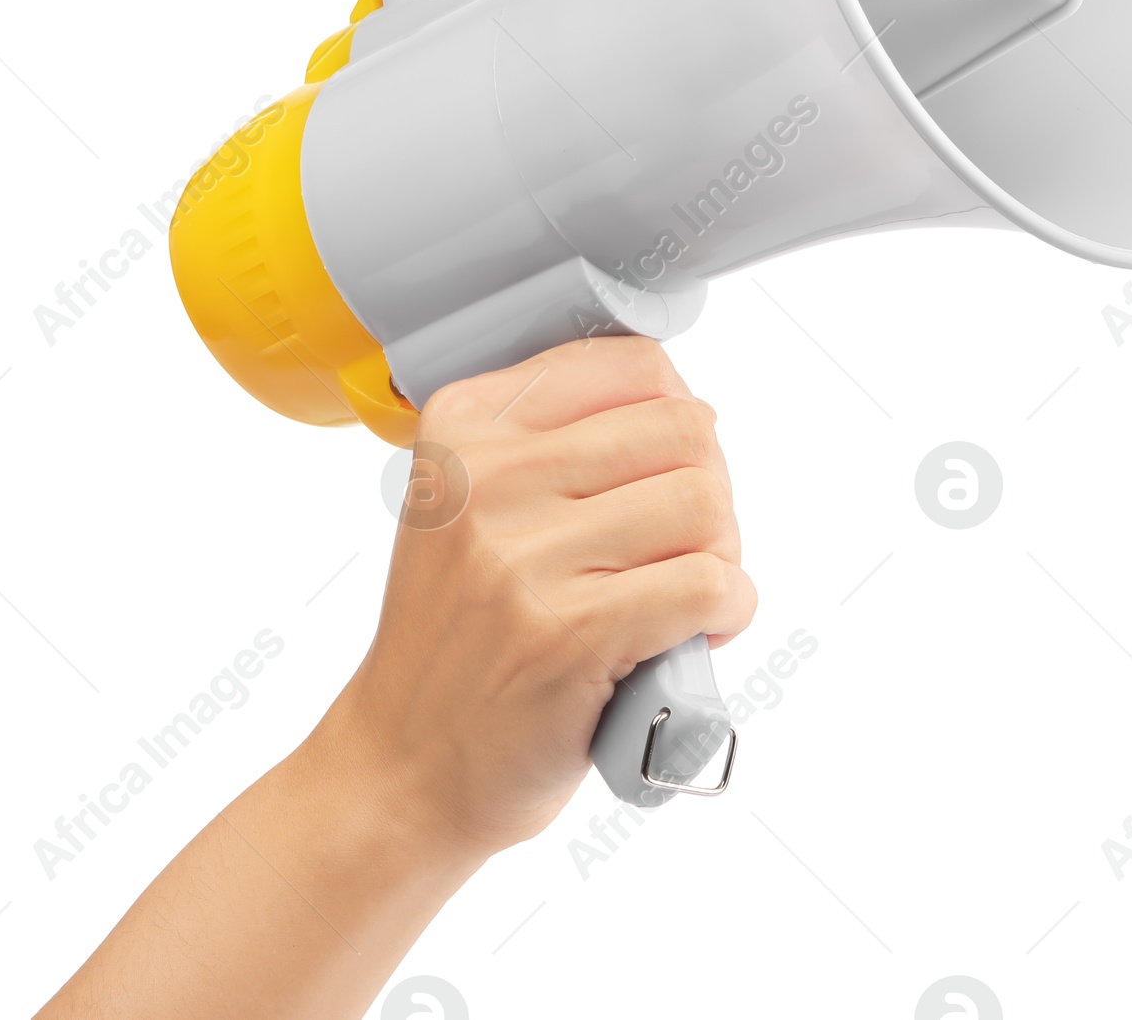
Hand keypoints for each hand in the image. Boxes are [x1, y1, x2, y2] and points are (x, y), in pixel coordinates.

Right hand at [325, 335, 756, 854]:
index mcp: (466, 425)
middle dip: (709, 490)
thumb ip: (561, 440)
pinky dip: (728, 609)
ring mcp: (524, 558)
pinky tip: (691, 633)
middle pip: (685, 430)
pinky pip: (709, 584)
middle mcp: (488, 478)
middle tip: (679, 545)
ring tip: (679, 593)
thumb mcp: (472, 504)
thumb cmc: (462, 636)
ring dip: (721, 555)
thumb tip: (689, 409)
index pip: (636, 365)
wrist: (402, 767)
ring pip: (705, 505)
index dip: (678, 424)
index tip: (661, 476)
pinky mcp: (571, 635)